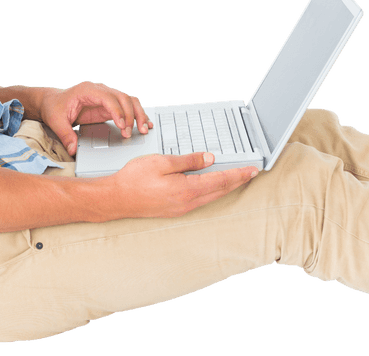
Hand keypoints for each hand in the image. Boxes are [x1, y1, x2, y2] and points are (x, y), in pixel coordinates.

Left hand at [40, 81, 152, 154]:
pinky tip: (144, 123)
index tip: (122, 126)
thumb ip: (66, 135)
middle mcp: (100, 90)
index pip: (109, 98)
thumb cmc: (55, 108)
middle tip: (132, 132)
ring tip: (144, 129)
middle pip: (124, 98)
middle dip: (132, 115)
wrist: (53, 102)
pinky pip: (127, 107)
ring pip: (129, 101)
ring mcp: (107, 97)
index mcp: (88, 90)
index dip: (118, 111)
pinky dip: (137, 115)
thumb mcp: (57, 121)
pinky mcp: (109, 105)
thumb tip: (72, 149)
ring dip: (138, 114)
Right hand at [107, 153, 257, 217]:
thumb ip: (188, 161)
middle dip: (237, 181)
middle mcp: (187, 203)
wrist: (116, 199)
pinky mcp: (175, 210)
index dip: (238, 174)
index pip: (220, 180)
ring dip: (226, 187)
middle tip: (251, 173)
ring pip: (212, 197)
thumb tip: (209, 159)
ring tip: (238, 178)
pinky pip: (202, 200)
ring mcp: (181, 209)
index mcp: (186, 190)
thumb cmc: (134, 179)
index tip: (252, 170)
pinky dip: (213, 192)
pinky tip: (214, 186)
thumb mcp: (162, 162)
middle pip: (220, 191)